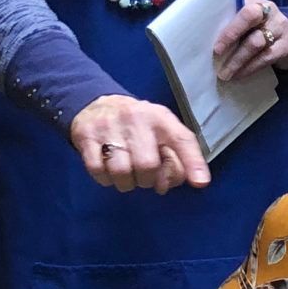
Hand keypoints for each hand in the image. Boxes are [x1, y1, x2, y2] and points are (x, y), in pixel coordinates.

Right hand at [70, 95, 209, 194]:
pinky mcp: (86, 136)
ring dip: (125, 183)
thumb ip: (173, 158)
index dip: (192, 162)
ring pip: (121, 172)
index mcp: (160, 118)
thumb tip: (167, 184)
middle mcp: (136, 118)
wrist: (96, 104)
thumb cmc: (136, 126)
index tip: (201, 183)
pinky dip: (105, 179)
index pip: (182, 139)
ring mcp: (109, 126)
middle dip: (147, 180)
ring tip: (126, 174)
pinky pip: (98, 171)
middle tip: (143, 177)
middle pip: (147, 165)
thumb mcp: (159, 132)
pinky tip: (108, 170)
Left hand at [213, 0, 287, 83]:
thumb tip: (207, 39)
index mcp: (255, 2)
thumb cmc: (259, 30)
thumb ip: (233, 24)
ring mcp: (282, 26)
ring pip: (257, 42)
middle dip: (231, 36)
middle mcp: (270, 10)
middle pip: (250, 18)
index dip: (229, 25)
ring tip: (226, 73)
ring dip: (238, 60)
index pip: (241, 7)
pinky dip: (251, 67)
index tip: (216, 44)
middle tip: (217, 54)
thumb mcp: (248, 23)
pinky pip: (267, 57)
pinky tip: (240, 74)